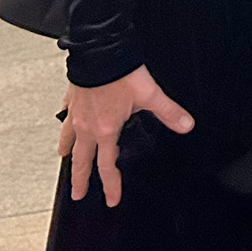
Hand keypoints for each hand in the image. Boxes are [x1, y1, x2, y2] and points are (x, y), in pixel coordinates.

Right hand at [58, 65, 193, 206]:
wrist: (99, 51)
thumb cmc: (120, 72)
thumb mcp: (150, 95)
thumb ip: (169, 112)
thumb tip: (186, 125)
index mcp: (106, 130)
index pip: (107, 166)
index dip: (111, 185)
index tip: (111, 199)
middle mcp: (87, 126)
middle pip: (82, 160)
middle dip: (80, 180)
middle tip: (77, 194)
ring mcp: (76, 112)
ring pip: (68, 139)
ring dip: (68, 153)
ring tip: (65, 160)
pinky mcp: (72, 97)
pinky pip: (64, 115)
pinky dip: (65, 123)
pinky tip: (65, 123)